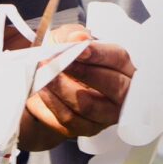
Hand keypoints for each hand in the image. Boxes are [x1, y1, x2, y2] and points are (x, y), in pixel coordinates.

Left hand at [20, 29, 133, 148]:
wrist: (45, 85)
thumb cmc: (63, 60)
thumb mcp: (64, 39)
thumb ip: (72, 34)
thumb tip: (79, 37)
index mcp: (121, 67)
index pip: (119, 59)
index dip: (100, 54)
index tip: (79, 50)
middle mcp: (120, 94)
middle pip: (114, 86)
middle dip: (84, 73)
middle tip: (57, 63)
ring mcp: (105, 115)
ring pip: (88, 105)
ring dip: (61, 88)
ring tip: (43, 75)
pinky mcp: (87, 129)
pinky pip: (69, 119)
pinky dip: (51, 103)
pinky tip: (41, 91)